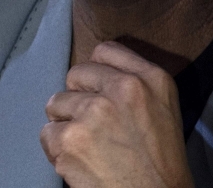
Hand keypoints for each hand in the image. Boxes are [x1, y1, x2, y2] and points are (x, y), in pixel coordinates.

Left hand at [41, 41, 194, 187]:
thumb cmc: (162, 161)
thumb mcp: (164, 107)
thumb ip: (137, 82)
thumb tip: (100, 74)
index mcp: (151, 78)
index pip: (106, 51)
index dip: (96, 72)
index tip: (97, 89)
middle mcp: (123, 88)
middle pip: (76, 74)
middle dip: (77, 98)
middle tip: (92, 123)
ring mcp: (94, 112)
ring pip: (56, 103)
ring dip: (65, 124)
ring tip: (86, 145)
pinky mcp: (71, 140)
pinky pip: (47, 134)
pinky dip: (57, 150)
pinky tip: (78, 161)